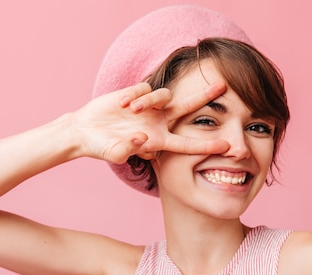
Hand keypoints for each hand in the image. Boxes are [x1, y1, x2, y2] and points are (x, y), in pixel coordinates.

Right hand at [72, 82, 229, 163]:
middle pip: (188, 107)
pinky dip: (134, 95)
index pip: (188, 142)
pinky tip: (122, 104)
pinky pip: (145, 88)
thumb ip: (127, 148)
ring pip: (164, 95)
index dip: (207, 144)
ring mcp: (150, 107)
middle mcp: (159, 122)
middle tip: (223, 85)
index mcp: (159, 140)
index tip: (226, 146)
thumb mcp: (113, 152)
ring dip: (149, 100)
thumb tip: (142, 137)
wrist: (85, 130)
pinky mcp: (138, 93)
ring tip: (130, 110)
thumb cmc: (101, 146)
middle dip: (205, 96)